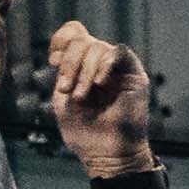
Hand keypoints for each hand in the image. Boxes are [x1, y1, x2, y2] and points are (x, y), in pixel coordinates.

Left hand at [49, 19, 154, 173]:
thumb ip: (62, 74)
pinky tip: (99, 83)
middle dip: (70, 63)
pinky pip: (119, 53)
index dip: (61, 40)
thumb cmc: (85, 132)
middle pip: (82, 40)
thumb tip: (60, 53)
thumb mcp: (62, 100)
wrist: (106, 154)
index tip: (53, 62)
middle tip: (66, 89)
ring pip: (98, 47)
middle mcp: (99, 63)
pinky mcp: (134, 74)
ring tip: (81, 96)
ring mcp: (117, 68)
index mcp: (81, 67)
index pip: (73, 35)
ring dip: (85, 71)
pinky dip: (105, 65)